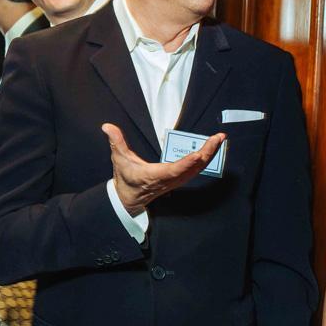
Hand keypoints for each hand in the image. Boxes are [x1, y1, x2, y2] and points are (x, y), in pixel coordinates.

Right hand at [101, 123, 224, 213]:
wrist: (129, 198)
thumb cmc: (126, 178)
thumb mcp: (119, 159)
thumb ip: (116, 141)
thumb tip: (107, 126)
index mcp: (154, 176)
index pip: (173, 170)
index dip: (186, 164)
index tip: (197, 155)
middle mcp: (169, 180)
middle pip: (193, 169)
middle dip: (207, 153)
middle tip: (218, 138)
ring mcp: (176, 181)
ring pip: (197, 169)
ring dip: (210, 154)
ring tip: (219, 140)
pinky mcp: (179, 179)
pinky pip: (196, 170)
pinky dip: (206, 159)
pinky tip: (211, 149)